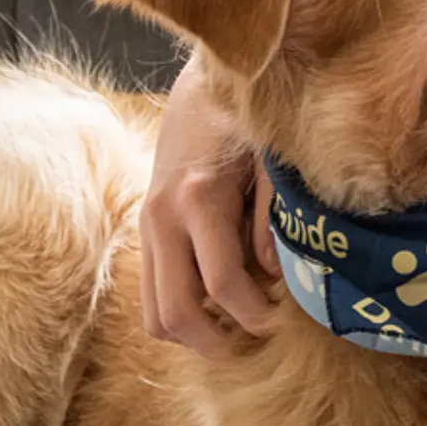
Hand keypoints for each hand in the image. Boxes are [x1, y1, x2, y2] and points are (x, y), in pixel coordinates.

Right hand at [142, 53, 277, 356]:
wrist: (202, 82)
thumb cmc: (247, 119)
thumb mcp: (272, 161)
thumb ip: (272, 218)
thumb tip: (274, 276)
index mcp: (198, 198)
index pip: (223, 285)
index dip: (255, 316)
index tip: (282, 323)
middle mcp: (162, 218)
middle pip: (175, 314)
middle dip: (217, 343)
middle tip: (257, 343)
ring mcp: (147, 226)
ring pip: (154, 312)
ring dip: (194, 333)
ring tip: (237, 330)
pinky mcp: (145, 230)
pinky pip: (152, 292)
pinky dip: (181, 310)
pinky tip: (218, 305)